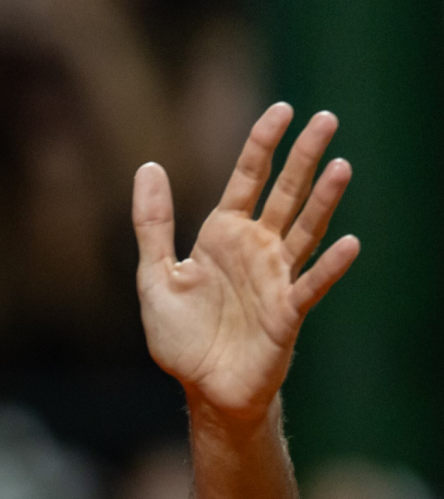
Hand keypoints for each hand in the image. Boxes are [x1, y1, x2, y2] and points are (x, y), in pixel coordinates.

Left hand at [133, 102, 359, 423]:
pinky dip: (330, 266)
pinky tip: (349, 243)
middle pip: (285, 194)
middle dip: (303, 157)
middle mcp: (256, 249)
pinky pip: (311, 285)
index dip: (262, 144)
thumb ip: (153, 223)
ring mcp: (276, 278)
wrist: (201, 387)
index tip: (282, 110)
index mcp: (222, 234)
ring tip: (341, 165)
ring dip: (323, 200)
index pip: (247, 179)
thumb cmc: (182, 334)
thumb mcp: (154, 274)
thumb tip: (149, 166)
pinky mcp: (286, 313)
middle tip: (326, 118)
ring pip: (305, 230)